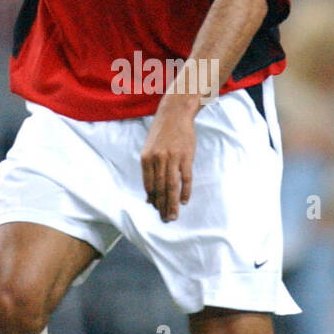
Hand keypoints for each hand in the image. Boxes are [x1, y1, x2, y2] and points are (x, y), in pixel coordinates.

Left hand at [141, 99, 195, 221]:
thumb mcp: (150, 150)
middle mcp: (158, 159)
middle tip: (165, 220)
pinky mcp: (186, 156)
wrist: (175, 114)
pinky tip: (183, 201)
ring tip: (173, 216)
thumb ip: (149, 171)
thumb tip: (149, 196)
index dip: (153, 200)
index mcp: (146, 158)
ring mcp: (172, 158)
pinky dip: (185, 191)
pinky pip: (186, 178)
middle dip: (162, 207)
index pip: (149, 185)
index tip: (157, 211)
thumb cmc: (161, 133)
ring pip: (172, 186)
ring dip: (172, 204)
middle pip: (160, 189)